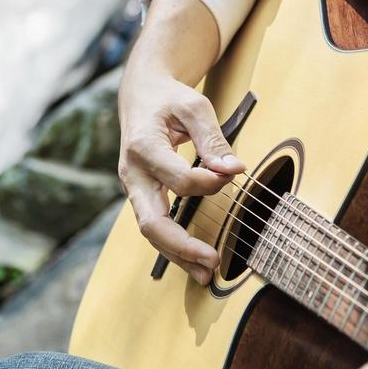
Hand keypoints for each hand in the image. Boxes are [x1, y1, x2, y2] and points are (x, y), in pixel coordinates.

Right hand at [116, 71, 244, 285]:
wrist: (142, 94)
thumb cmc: (168, 98)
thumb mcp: (194, 107)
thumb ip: (213, 140)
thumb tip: (234, 169)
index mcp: (143, 147)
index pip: (179, 179)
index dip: (209, 183)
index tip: (233, 175)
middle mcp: (132, 173)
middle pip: (151, 221)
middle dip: (181, 245)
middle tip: (212, 260)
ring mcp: (134, 187)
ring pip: (150, 231)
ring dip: (178, 255)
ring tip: (206, 273)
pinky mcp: (141, 195)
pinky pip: (154, 225)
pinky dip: (174, 246)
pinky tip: (194, 261)